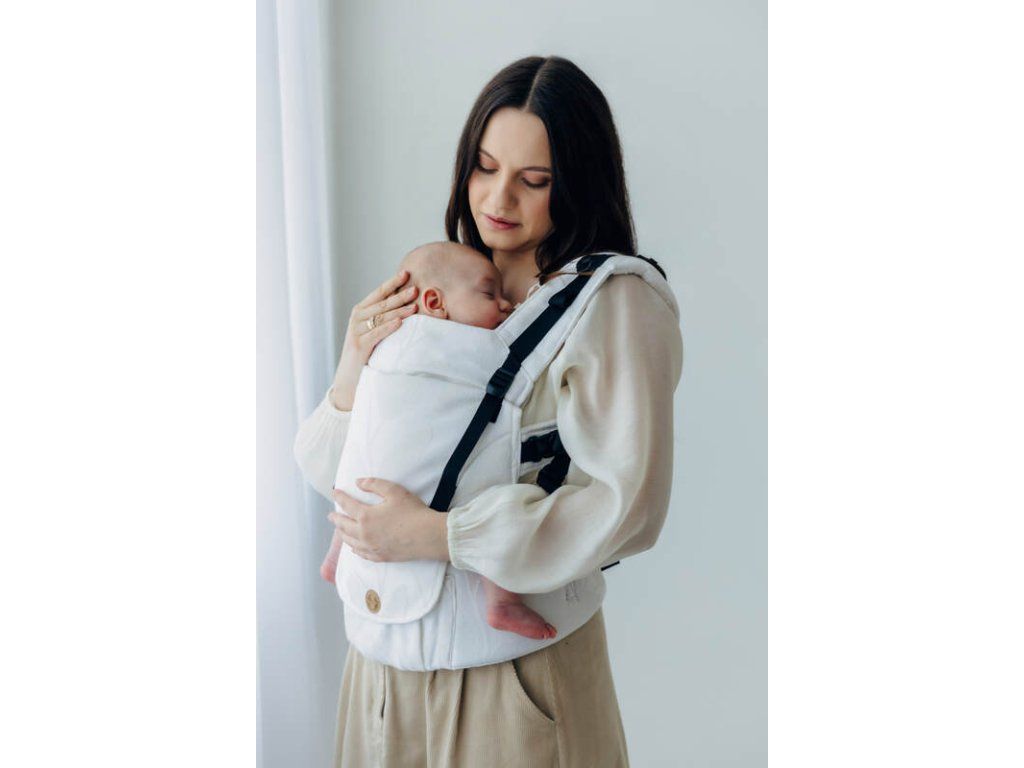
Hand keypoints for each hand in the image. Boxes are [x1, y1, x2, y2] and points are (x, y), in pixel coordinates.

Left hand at [329, 478, 449, 562]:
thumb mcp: (394, 491)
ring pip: (350, 541)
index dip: (339, 498)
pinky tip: (353, 547)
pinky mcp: (380, 556)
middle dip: (336, 519)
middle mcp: (364, 534)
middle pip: (343, 526)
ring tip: (339, 530)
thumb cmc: (412, 512)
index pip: (347, 505)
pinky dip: (354, 548)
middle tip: (331, 515)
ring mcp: (371, 547)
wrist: (427, 536)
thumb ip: (374, 484)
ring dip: (342, 534)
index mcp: (366, 516)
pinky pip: (361, 553)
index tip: (334, 493)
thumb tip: (358, 482)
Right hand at [331, 270, 418, 409]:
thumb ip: (383, 318)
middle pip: (382, 304)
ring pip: (381, 317)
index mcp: (360, 311)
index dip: (392, 283)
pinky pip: (376, 334)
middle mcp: (356, 318)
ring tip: (414, 307)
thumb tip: (406, 304)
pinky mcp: (358, 346)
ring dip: (398, 311)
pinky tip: (400, 322)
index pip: (378, 293)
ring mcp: (356, 331)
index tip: (406, 273)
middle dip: (399, 295)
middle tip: (415, 289)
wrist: (349, 378)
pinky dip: (388, 327)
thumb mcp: (372, 332)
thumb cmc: (365, 354)